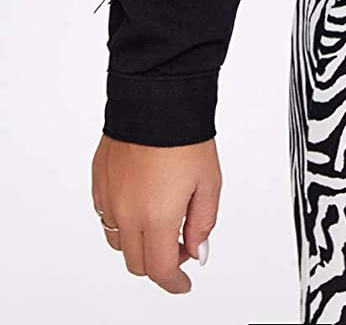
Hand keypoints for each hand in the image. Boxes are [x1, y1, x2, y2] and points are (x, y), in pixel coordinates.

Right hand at [92, 132, 220, 293]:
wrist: (156, 98)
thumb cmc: (184, 136)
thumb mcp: (210, 182)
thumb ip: (203, 222)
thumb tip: (197, 250)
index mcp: (157, 217)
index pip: (161, 270)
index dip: (174, 283)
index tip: (183, 283)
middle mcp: (127, 214)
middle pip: (138, 263)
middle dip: (160, 263)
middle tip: (182, 243)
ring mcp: (109, 199)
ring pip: (118, 242)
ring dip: (140, 243)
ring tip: (163, 219)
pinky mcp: (98, 183)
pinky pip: (106, 216)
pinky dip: (123, 220)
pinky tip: (142, 202)